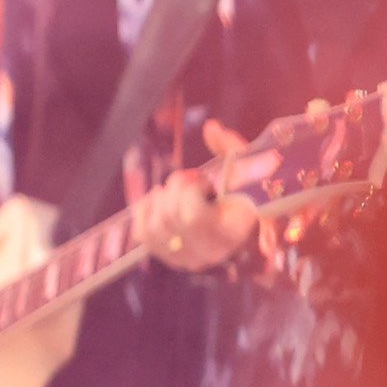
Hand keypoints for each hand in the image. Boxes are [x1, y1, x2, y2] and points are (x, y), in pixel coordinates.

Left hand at [137, 120, 265, 272]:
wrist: (236, 216)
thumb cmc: (243, 188)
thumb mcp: (244, 166)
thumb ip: (231, 148)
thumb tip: (212, 127)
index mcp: (232, 234)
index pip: (192, 217)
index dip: (190, 191)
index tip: (206, 181)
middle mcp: (209, 254)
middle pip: (170, 216)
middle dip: (177, 187)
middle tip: (191, 180)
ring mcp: (186, 259)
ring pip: (155, 225)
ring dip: (163, 198)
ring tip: (178, 190)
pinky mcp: (167, 255)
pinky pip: (142, 232)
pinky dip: (146, 210)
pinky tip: (161, 199)